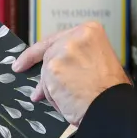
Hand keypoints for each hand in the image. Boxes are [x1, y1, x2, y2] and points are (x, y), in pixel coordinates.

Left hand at [11, 20, 131, 124]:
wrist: (112, 106)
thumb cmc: (111, 88)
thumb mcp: (99, 60)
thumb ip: (77, 57)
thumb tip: (54, 66)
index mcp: (90, 31)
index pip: (58, 38)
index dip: (41, 50)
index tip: (25, 58)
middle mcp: (74, 37)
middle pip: (48, 52)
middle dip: (36, 66)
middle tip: (24, 73)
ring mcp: (62, 53)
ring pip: (46, 70)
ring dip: (49, 87)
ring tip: (64, 99)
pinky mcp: (52, 69)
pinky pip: (46, 85)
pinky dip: (52, 96)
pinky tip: (65, 102)